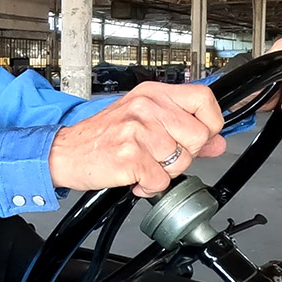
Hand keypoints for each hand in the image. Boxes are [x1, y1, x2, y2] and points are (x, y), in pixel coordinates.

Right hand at [49, 82, 225, 198]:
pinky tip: (134, 177)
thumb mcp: (143, 121)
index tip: (204, 136)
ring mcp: (138, 130)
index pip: (204, 98)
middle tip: (161, 157)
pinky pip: (161, 181)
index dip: (212, 121)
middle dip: (185, 155)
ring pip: (181, 161)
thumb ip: (182, 129)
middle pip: (197, 135)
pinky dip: (149, 187)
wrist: (65, 152)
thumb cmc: (101, 136)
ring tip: (143, 166)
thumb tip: (217, 142)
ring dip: (164, 173)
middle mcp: (146, 107)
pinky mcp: (130, 156)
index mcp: (152, 94)